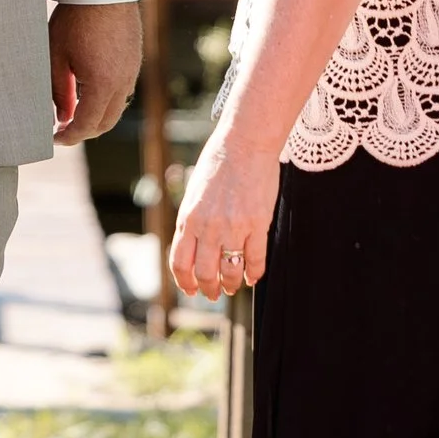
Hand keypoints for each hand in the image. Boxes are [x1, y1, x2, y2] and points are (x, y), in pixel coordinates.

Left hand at [48, 0, 139, 145]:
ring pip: (116, 109)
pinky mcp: (134, 62)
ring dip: (96, 117)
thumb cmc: (74, 20)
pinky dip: (106, 101)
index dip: (69, 136)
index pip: (86, 125)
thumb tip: (62, 116)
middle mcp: (122, 83)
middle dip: (83, 132)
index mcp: (102, 85)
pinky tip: (89, 92)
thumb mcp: (57, 56)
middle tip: (62, 129)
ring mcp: (132, 73)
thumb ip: (59, 91)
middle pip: (105, 123)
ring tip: (73, 112)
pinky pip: (122, 92)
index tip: (55, 138)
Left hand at [170, 126, 278, 299]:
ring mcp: (234, 228)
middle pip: (204, 273)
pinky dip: (254, 274)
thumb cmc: (218, 165)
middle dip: (207, 289)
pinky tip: (252, 278)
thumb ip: (192, 220)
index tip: (190, 290)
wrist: (244, 144)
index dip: (184, 282)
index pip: (180, 263)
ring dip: (230, 286)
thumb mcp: (194, 193)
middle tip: (212, 293)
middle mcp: (208, 227)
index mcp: (188, 218)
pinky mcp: (258, 225)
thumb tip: (191, 247)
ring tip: (231, 287)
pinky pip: (256, 260)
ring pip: (230, 272)